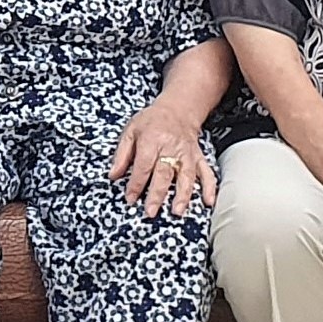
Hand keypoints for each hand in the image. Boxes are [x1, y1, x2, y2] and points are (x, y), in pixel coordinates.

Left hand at [109, 99, 216, 216]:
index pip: (143, 166)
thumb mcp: (130, 131)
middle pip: (164, 174)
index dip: (136, 184)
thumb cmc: (151, 121)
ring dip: (182, 195)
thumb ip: (121, 154)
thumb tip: (113, 175)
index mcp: (151, 140)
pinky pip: (206, 173)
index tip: (130, 199)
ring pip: (186, 176)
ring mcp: (187, 154)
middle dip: (157, 194)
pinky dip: (209, 188)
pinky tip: (208, 202)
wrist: (178, 110)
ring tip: (176, 211)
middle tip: (151, 211)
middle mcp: (170, 148)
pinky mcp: (198, 158)